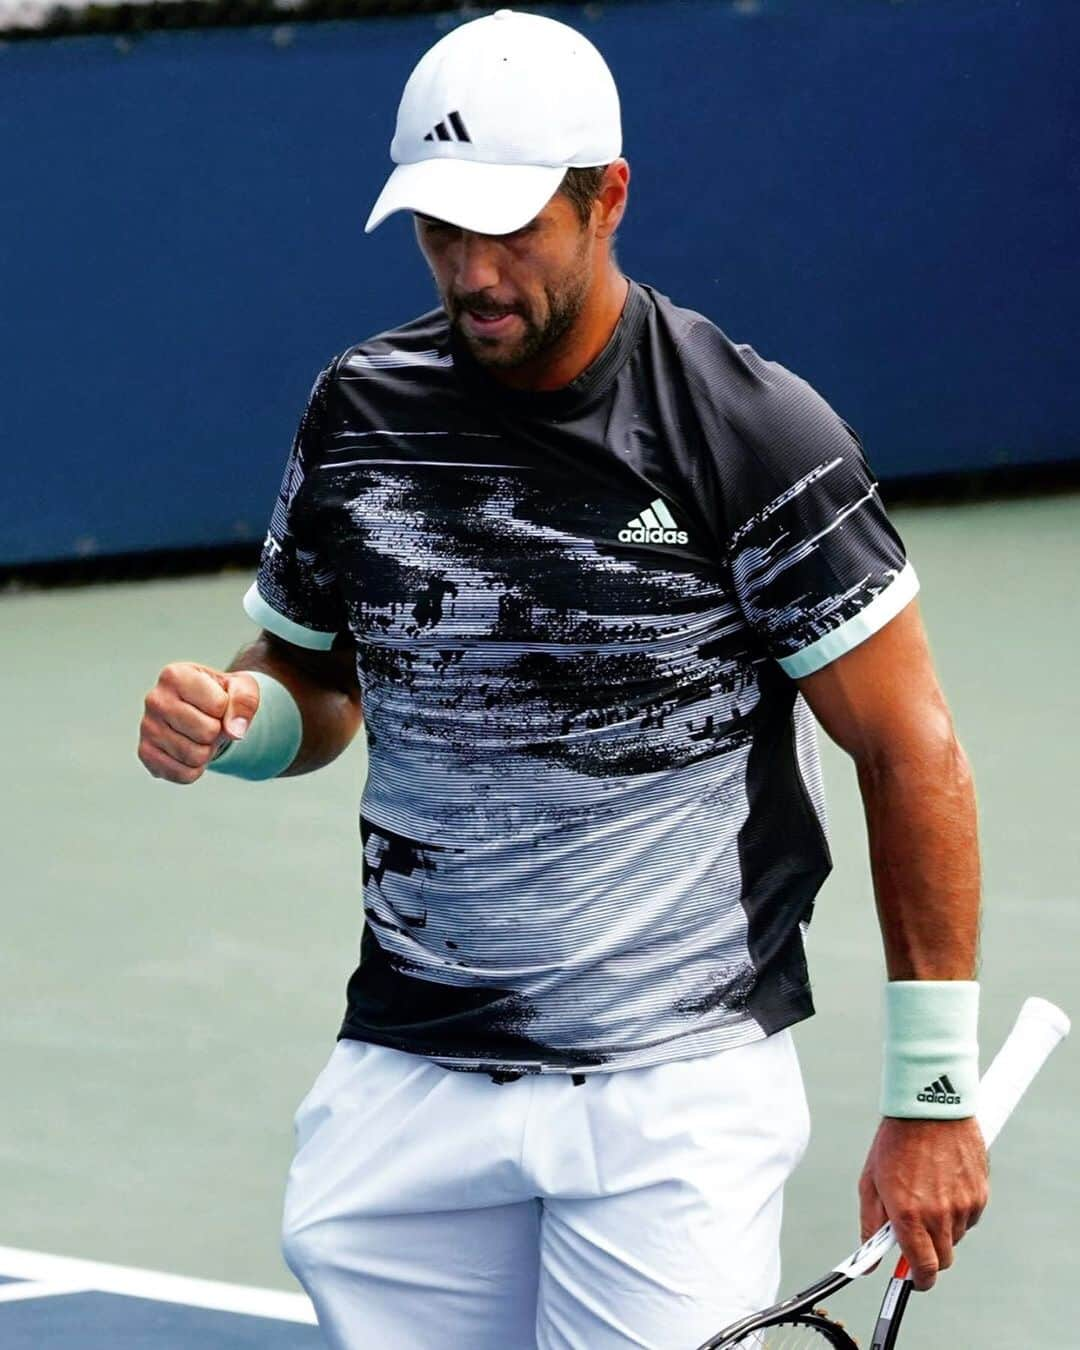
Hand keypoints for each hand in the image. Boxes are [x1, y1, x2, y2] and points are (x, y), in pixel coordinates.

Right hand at [138, 662, 259, 783]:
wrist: (201, 711)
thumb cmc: (220, 695)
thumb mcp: (241, 687)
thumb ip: (244, 701)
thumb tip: (235, 732)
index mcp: (175, 675)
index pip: (219, 705)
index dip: (227, 709)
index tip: (218, 703)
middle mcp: (155, 699)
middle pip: (207, 732)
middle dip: (217, 732)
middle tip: (210, 722)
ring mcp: (147, 727)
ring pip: (196, 756)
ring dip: (207, 751)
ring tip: (199, 735)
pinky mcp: (146, 753)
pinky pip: (183, 774)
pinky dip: (195, 768)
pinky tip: (189, 749)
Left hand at [859, 1116, 987, 1290]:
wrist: (928, 1105)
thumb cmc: (895, 1140)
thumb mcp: (871, 1181)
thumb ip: (871, 1224)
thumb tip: (868, 1261)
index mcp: (909, 1214)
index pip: (923, 1269)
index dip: (918, 1280)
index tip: (914, 1278)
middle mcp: (939, 1215)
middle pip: (943, 1259)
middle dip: (929, 1253)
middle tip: (916, 1231)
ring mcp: (963, 1205)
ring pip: (956, 1237)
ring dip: (943, 1228)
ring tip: (927, 1193)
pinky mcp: (980, 1193)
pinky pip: (970, 1217)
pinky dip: (958, 1210)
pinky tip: (944, 1184)